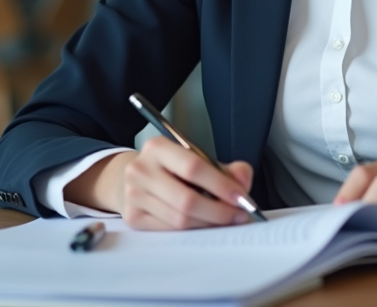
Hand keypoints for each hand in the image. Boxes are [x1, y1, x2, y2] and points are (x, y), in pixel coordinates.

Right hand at [68, 137, 253, 230]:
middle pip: (186, 199)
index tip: (242, 197)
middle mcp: (140, 170)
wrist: (136, 177)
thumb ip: (226, 168)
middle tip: (239, 215)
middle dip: (219, 211)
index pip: (193, 167)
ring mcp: (133, 195)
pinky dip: (193, 230)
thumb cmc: (173, 169)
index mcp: (158, 147)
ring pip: (179, 219)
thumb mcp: (197, 159)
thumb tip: (243, 180)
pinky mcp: (133, 217)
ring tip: (227, 221)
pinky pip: (170, 230)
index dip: (221, 185)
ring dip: (209, 223)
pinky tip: (205, 225)